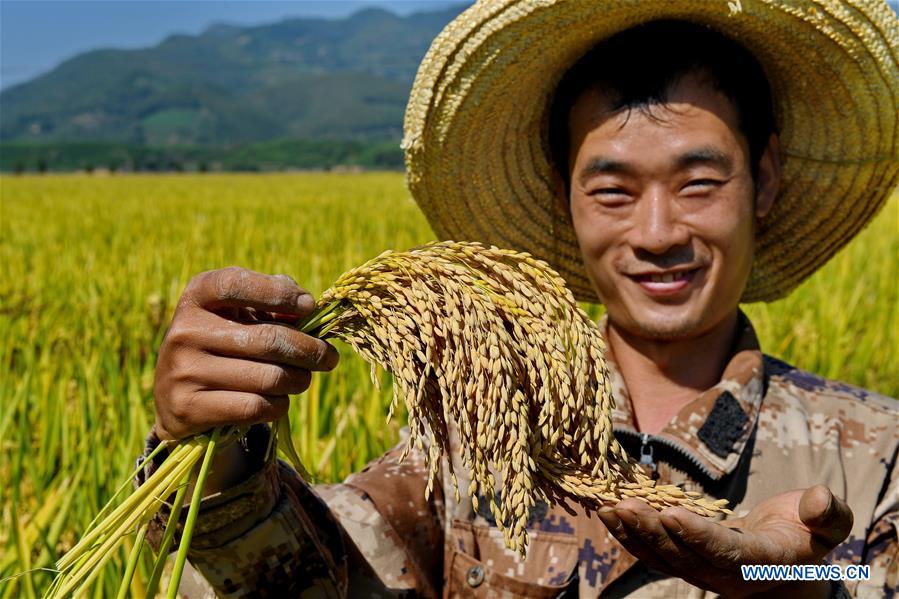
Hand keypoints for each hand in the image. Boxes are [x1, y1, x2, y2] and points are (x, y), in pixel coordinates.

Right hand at [153, 267, 338, 440]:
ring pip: (270, 377)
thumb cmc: (223, 344)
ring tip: (303, 379)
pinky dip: (279, 405)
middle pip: (268, 339)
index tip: (308, 306)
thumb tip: (307, 306)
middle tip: (329, 358)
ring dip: (299, 380)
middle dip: (310, 350)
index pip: (236, 284)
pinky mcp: (190, 408)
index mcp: (196, 297)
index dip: (278, 293)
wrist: (176, 397)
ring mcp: (184, 371)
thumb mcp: (238, 313)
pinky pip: (257, 406)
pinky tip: (279, 400)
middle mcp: (185, 331)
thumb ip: (272, 300)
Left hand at [598, 485, 852, 597]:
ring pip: (664, 560)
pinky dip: (630, 536)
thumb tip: (820, 499)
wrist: (791, 560)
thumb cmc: (808, 531)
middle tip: (625, 505)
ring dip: (634, 535)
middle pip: (686, 559)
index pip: (728, 553)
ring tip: (608, 508)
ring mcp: (704, 574)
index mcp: (765, 563)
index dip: (699, 536)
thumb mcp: (829, 522)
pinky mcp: (686, 564)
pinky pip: (654, 555)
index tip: (671, 513)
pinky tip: (608, 514)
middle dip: (653, 532)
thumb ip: (828, 513)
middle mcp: (730, 577)